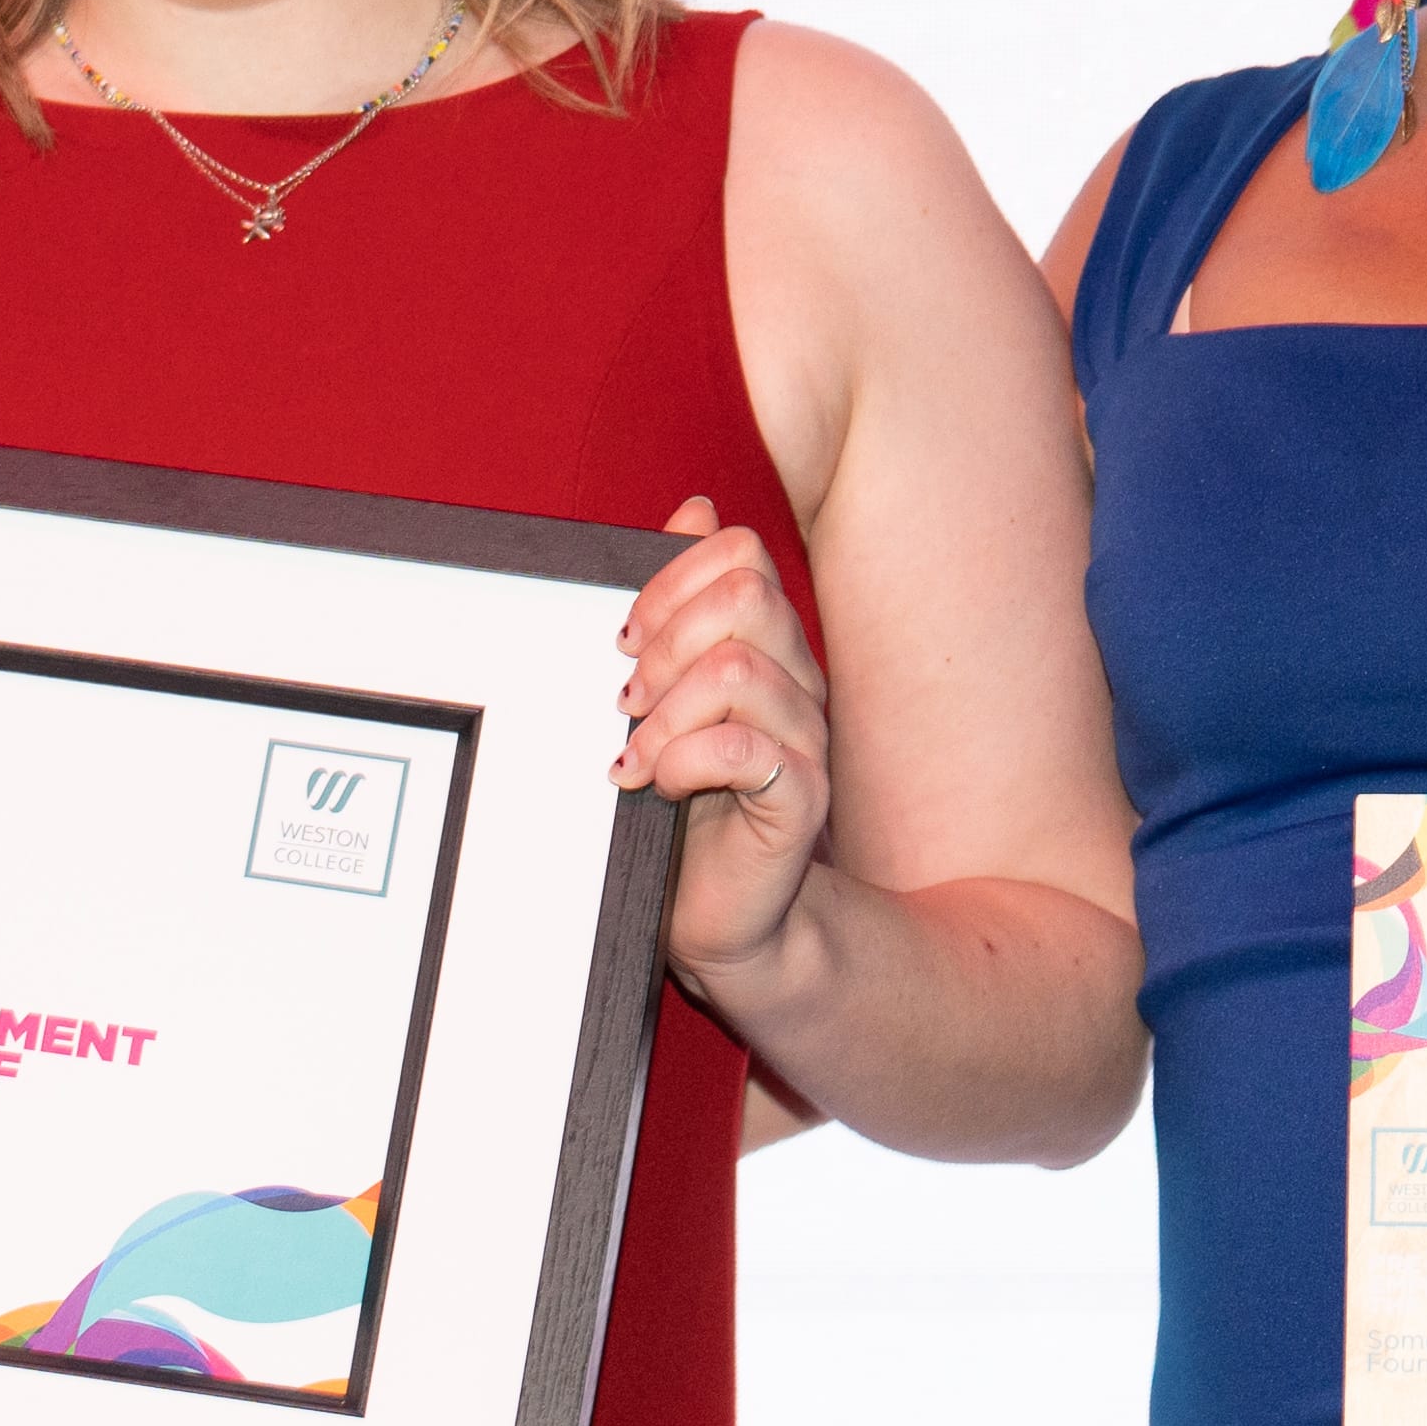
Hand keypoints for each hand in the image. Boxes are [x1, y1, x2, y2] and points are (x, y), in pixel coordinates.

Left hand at [617, 493, 829, 1005]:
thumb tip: (693, 510)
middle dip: (665, 641)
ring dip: (664, 714)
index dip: (669, 582)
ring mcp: (805, 737)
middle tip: (625, 702)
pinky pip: (746, 748)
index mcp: (765, 645)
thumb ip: (674, 610)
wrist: (716, 915)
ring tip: (634, 759)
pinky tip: (655, 788)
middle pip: (745, 595)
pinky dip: (684, 761)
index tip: (622, 642)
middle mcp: (796, 680)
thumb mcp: (660, 698)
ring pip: (738, 669)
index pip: (737, 554)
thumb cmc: (680, 811)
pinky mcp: (803, 798)